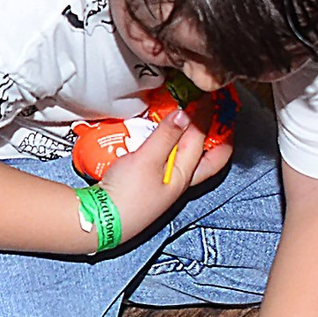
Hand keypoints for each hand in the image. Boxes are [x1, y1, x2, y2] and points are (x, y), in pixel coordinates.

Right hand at [95, 108, 228, 237]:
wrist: (101, 220)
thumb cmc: (128, 194)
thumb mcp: (147, 160)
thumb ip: (166, 136)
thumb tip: (185, 114)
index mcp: (185, 174)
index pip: (202, 140)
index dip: (207, 117)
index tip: (205, 96)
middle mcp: (179, 179)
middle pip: (207, 156)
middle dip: (215, 136)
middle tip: (216, 115)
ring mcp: (164, 182)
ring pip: (186, 157)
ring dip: (189, 139)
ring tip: (189, 121)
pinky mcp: (147, 183)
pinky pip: (165, 159)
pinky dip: (166, 145)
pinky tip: (156, 137)